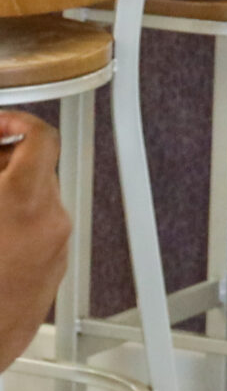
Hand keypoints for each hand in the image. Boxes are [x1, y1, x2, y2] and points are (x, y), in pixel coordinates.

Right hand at [0, 112, 69, 370]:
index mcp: (26, 200)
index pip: (42, 137)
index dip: (16, 121)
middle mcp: (51, 221)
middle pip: (36, 168)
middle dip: (2, 160)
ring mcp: (56, 247)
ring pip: (36, 198)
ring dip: (7, 191)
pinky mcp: (53, 268)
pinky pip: (38, 228)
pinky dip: (14, 218)